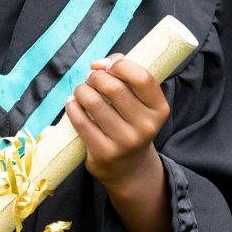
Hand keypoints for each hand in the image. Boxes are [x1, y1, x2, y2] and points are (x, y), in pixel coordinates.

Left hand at [64, 53, 170, 192]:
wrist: (128, 167)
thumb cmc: (130, 121)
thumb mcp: (138, 101)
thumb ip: (124, 74)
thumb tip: (99, 64)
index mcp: (159, 109)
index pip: (142, 78)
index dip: (120, 66)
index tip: (108, 67)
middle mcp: (146, 127)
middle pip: (114, 88)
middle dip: (96, 77)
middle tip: (91, 79)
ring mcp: (125, 142)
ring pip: (94, 102)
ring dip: (82, 90)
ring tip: (82, 91)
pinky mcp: (104, 153)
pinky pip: (81, 122)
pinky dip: (72, 107)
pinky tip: (72, 103)